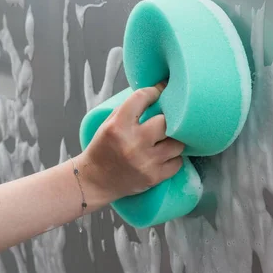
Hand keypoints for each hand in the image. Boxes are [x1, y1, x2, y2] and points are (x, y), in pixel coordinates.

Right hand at [79, 83, 183, 203]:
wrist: (95, 181)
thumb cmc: (103, 148)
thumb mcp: (109, 123)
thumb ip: (130, 109)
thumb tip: (157, 92)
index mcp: (118, 126)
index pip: (142, 97)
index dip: (154, 91)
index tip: (160, 91)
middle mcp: (133, 143)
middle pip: (166, 121)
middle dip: (166, 119)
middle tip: (164, 120)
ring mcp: (145, 162)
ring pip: (177, 143)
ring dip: (174, 140)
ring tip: (166, 139)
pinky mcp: (154, 177)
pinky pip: (177, 162)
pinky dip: (174, 158)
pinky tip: (165, 155)